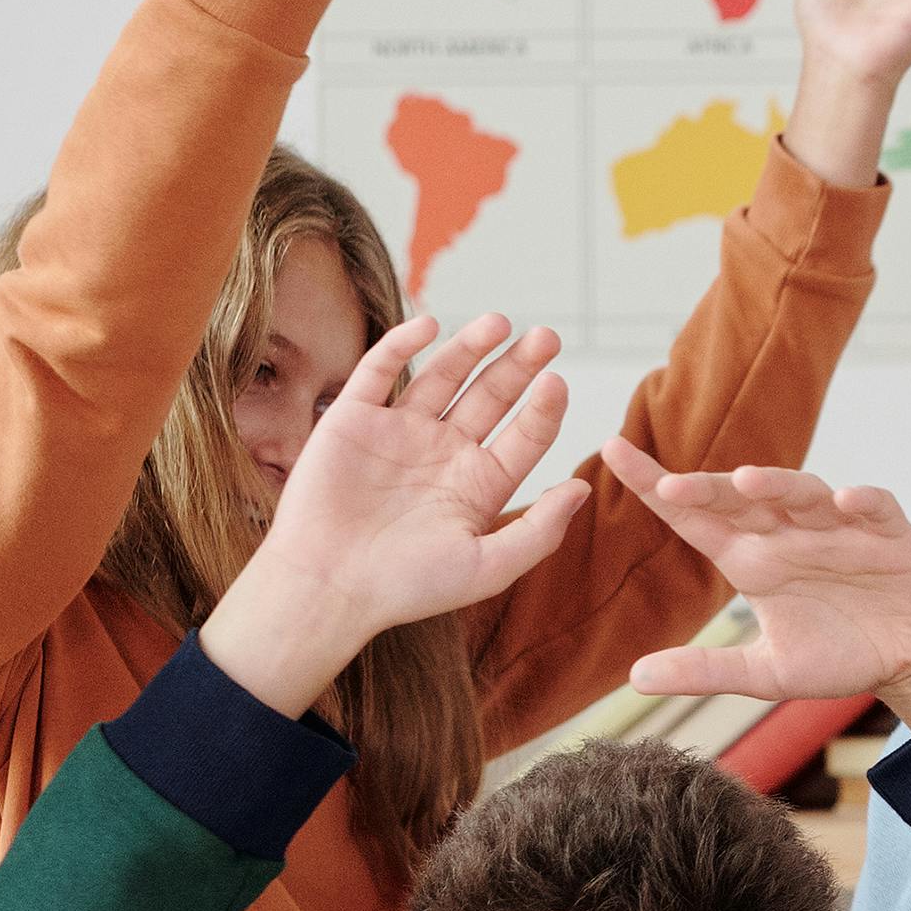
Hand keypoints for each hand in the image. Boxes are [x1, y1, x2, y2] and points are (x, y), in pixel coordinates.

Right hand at [200, 312, 583, 715]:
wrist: (327, 587)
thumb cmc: (407, 587)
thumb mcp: (487, 567)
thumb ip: (540, 531)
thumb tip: (583, 488)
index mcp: (478, 485)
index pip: (523, 436)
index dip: (543, 409)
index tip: (557, 383)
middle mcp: (442, 452)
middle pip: (490, 397)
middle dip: (518, 366)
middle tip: (548, 337)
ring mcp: (398, 432)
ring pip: (442, 376)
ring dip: (470, 347)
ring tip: (500, 323)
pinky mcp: (353, 419)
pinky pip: (380, 371)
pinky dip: (401, 344)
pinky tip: (430, 325)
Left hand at [605, 443, 910, 729]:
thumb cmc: (842, 654)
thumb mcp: (767, 672)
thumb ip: (705, 670)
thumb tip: (633, 678)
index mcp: (753, 559)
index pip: (694, 516)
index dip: (654, 485)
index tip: (610, 450)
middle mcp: (789, 534)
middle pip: (741, 500)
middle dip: (709, 487)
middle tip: (670, 482)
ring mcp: (839, 528)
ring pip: (803, 493)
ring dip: (779, 484)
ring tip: (750, 481)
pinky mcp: (889, 535)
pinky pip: (873, 508)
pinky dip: (861, 503)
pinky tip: (846, 503)